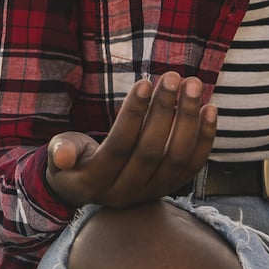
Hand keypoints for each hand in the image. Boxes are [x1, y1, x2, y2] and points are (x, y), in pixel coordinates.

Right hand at [45, 72, 216, 209]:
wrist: (90, 191)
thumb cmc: (72, 163)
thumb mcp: (58, 157)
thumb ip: (60, 152)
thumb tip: (62, 156)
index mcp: (96, 182)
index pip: (119, 146)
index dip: (133, 115)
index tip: (145, 83)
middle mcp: (127, 192)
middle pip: (152, 151)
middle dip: (165, 111)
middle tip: (173, 76)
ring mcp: (152, 192)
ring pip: (177, 157)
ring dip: (188, 119)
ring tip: (192, 85)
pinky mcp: (170, 188)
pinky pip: (194, 164)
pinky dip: (205, 137)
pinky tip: (210, 108)